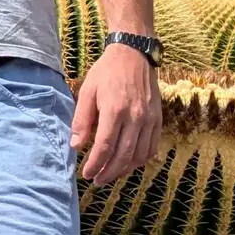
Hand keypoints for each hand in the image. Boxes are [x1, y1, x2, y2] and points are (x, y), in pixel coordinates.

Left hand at [71, 43, 164, 186]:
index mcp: (114, 109)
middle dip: (108, 172)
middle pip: (123, 156)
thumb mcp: (88, 91)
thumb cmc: (106, 72)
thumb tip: (76, 146)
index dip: (95, 164)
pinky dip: (141, 160)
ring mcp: (149, 119)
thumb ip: (82, 120)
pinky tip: (129, 163)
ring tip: (111, 175)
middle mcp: (135, 117)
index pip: (105, 147)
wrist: (134, 54)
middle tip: (97, 180)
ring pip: (139, 155)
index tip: (86, 173)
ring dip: (124, 170)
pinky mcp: (158, 119)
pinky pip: (152, 147)